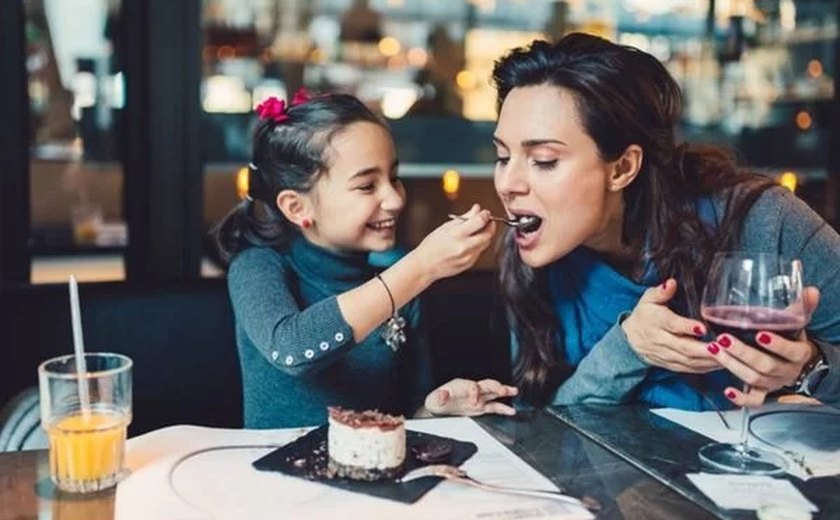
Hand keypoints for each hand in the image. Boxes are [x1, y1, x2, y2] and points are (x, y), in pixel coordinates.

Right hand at [412, 204, 495, 281]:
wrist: (425, 265)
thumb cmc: (431, 246)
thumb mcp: (445, 227)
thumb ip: (464, 218)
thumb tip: (476, 209)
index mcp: (457, 235)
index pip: (480, 221)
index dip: (485, 215)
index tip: (485, 213)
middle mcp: (464, 247)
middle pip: (487, 234)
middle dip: (490, 226)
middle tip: (487, 221)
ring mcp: (468, 257)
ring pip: (485, 243)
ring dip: (484, 235)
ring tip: (476, 231)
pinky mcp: (469, 264)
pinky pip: (479, 252)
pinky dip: (478, 245)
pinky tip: (469, 243)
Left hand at [424, 378, 517, 416]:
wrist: (438, 409)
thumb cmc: (436, 401)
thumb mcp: (435, 399)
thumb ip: (440, 396)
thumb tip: (443, 394)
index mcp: (461, 386)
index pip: (473, 386)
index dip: (475, 393)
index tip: (475, 403)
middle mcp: (471, 390)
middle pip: (486, 385)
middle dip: (495, 387)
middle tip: (503, 390)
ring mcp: (477, 398)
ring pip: (493, 393)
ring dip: (503, 392)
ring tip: (514, 391)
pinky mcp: (480, 407)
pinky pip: (494, 407)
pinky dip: (503, 409)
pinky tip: (511, 411)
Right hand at [622, 279, 718, 372]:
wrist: (630, 339)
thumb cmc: (644, 316)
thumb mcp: (648, 299)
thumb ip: (661, 292)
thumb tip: (671, 283)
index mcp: (656, 321)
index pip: (672, 324)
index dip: (687, 327)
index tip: (702, 328)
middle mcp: (660, 340)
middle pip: (683, 346)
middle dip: (704, 349)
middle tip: (723, 347)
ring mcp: (665, 354)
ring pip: (689, 360)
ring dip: (708, 360)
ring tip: (727, 356)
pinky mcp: (670, 364)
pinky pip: (689, 369)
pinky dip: (705, 368)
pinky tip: (719, 364)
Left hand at [709, 287, 820, 406]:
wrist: (797, 364)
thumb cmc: (792, 340)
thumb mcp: (798, 323)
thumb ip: (803, 307)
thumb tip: (811, 290)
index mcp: (798, 354)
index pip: (790, 352)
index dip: (776, 345)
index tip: (760, 334)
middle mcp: (787, 371)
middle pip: (766, 366)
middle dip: (743, 353)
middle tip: (724, 339)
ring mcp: (774, 383)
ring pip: (754, 379)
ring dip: (733, 366)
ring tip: (715, 350)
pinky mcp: (763, 392)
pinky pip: (753, 400)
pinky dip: (741, 398)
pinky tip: (727, 390)